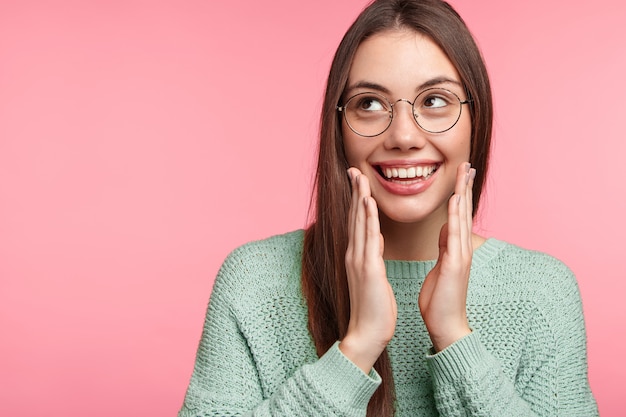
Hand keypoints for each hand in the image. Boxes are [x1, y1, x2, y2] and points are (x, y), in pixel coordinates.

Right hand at [339, 168, 397, 372]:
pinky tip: (368, 202)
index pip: (357, 223)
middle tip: (354, 169)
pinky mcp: (368, 268)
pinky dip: (368, 218)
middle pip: (355, 217)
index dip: (357, 200)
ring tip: (359, 176)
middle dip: (355, 192)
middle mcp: (354, 254)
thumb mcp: (373, 278)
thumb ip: (371, 259)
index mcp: (357, 256)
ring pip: (360, 222)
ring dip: (359, 197)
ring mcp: (359, 260)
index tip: (358, 182)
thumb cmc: (373, 309)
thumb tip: (374, 243)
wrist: (367, 334)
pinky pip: (369, 238)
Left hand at [418, 162, 475, 351]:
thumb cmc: (441, 298)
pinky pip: (455, 236)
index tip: (460, 173)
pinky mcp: (455, 264)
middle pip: (463, 211)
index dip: (459, 192)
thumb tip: (446, 228)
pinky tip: (455, 200)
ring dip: (463, 194)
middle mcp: (461, 248)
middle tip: (467, 163)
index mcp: (455, 248)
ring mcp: (461, 255)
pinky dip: (456, 216)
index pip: (457, 214)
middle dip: (465, 186)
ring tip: (464, 173)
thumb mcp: (441, 266)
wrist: (445, 325)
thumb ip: (446, 246)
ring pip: (462, 218)